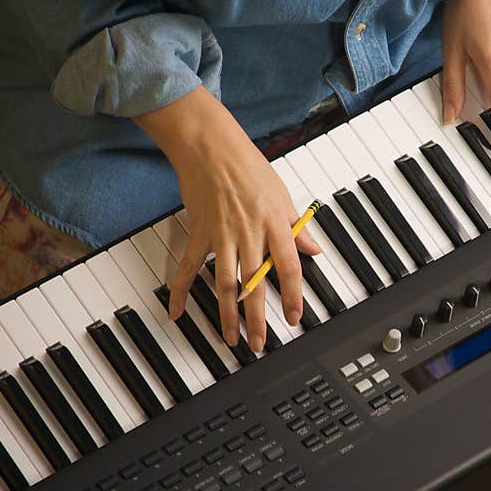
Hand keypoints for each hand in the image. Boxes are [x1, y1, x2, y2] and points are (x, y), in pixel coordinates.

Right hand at [134, 87, 320, 351]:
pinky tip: (176, 311)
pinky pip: (188, 266)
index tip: (294, 318)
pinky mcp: (199, 232)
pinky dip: (179, 289)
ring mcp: (222, 235)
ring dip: (227, 314)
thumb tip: (314, 249)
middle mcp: (249, 233)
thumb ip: (298, 227)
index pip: (287, 268)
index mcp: (275, 224)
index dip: (292, 296)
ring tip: (230, 337)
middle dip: (256, 318)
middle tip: (258, 343)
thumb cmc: (248, 166)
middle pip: (254, 284)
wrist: (211, 146)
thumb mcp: (283, 195)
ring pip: (224, 283)